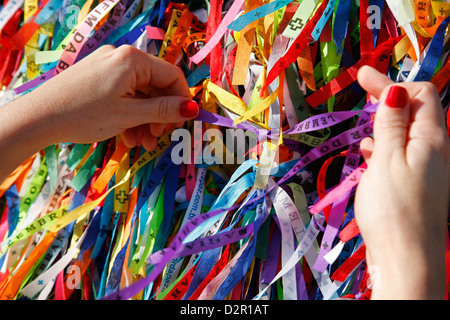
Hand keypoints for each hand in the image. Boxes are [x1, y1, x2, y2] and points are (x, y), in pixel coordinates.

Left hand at [0, 45, 197, 182]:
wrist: (38, 118)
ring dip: (145, 120)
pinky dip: (129, 115)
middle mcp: (122, 58)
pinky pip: (123, 95)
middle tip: (157, 139)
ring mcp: (108, 67)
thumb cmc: (85, 115)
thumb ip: (163, 111)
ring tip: (141, 143)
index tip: (181, 124)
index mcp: (133, 60)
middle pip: (155, 87)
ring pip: (139, 94)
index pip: (172, 76)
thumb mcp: (129, 115)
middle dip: (159, 116)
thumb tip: (192, 108)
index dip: (181, 101)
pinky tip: (127, 135)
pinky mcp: (97, 78)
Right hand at [355, 65, 449, 298]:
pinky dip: (384, 146)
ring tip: (363, 122)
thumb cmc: (393, 207)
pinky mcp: (414, 185)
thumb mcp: (387, 160)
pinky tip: (369, 153)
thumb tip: (395, 90)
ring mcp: (425, 169)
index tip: (361, 75)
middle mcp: (433, 150)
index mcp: (430, 138)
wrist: (407, 259)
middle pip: (415, 111)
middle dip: (389, 97)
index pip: (418, 94)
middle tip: (363, 88)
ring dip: (385, 122)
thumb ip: (391, 124)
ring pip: (405, 133)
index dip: (391, 82)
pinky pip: (400, 154)